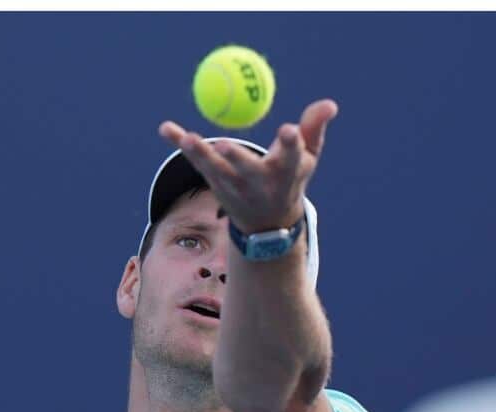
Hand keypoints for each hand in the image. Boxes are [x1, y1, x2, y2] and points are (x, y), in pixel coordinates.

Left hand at [158, 98, 337, 234]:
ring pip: (215, 168)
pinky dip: (179, 144)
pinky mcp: (213, 182)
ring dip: (200, 152)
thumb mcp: (306, 158)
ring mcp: (232, 185)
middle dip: (237, 158)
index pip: (290, 156)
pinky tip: (166, 129)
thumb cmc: (289, 179)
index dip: (290, 144)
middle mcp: (257, 182)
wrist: (265, 224)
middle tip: (225, 145)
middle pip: (246, 168)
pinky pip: (195, 161)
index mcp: (285, 173)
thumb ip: (314, 129)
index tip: (289, 131)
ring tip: (186, 137)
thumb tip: (329, 104)